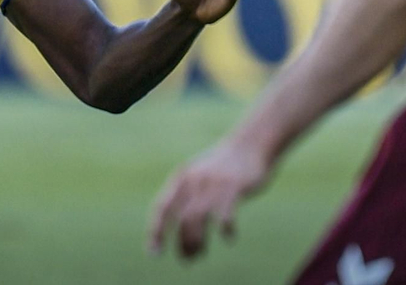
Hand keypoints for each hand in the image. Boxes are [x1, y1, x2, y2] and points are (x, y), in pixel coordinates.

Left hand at [148, 139, 271, 259]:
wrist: (251, 144)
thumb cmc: (223, 167)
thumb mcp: (199, 176)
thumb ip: (187, 196)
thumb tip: (180, 228)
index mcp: (182, 178)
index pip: (163, 207)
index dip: (157, 231)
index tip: (154, 252)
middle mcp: (195, 180)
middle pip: (182, 218)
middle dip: (182, 243)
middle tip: (188, 260)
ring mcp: (215, 182)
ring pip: (199, 217)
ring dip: (197, 241)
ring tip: (200, 254)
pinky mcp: (235, 186)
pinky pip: (225, 213)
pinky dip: (225, 229)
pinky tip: (229, 237)